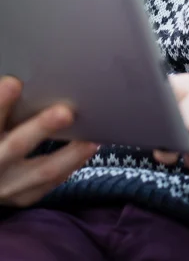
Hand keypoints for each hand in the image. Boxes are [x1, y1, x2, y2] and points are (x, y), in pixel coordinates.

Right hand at [0, 76, 97, 207]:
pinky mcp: (23, 196)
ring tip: (92, 138)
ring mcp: (7, 186)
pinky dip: (71, 164)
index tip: (15, 82)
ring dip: (70, 153)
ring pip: (43, 171)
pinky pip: (51, 182)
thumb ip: (5, 110)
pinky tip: (88, 148)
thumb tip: (23, 80)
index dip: (1, 103)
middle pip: (17, 146)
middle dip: (41, 128)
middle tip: (65, 112)